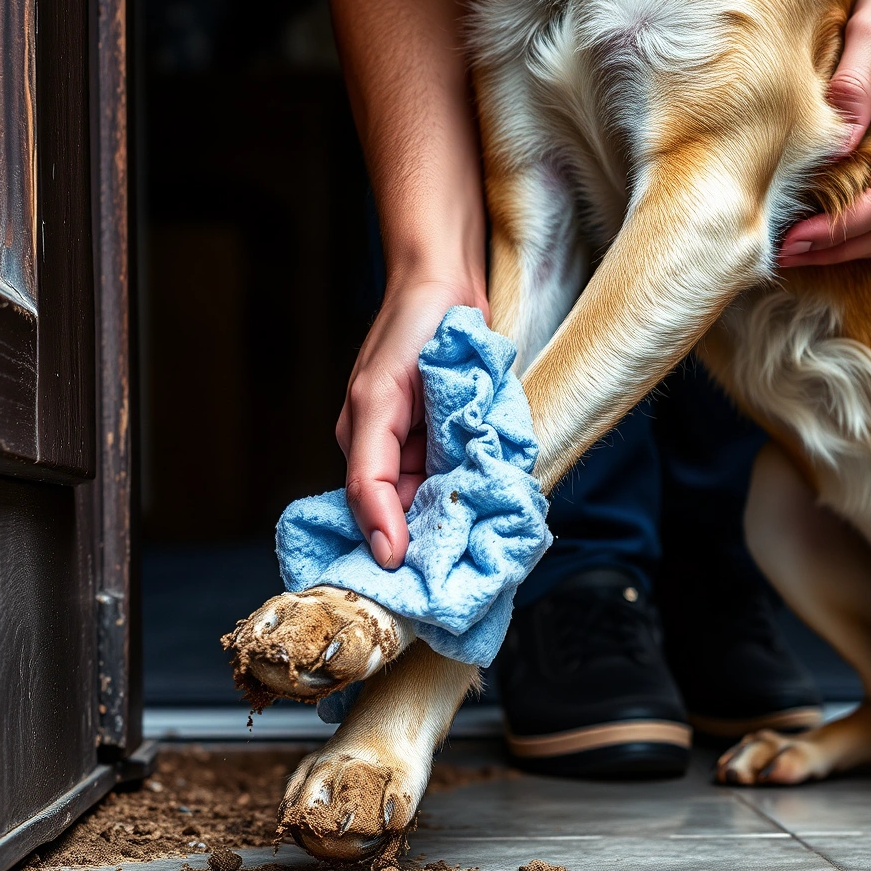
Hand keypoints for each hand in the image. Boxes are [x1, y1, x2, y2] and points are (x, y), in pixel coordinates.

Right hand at [335, 278, 488, 568]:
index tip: (427, 588)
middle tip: (469, 572)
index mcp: (365, 449)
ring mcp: (432, 445)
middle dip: (440, 538)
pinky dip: (489, 482)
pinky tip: (506, 497)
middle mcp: (398, 454)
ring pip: (451, 498)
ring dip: (470, 513)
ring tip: (492, 541)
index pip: (378, 518)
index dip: (399, 553)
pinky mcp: (464, 435)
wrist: (446, 281)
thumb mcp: (378, 402)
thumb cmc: (408, 331)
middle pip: (416, 515)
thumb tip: (386, 546)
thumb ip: (375, 475)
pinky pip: (476, 471)